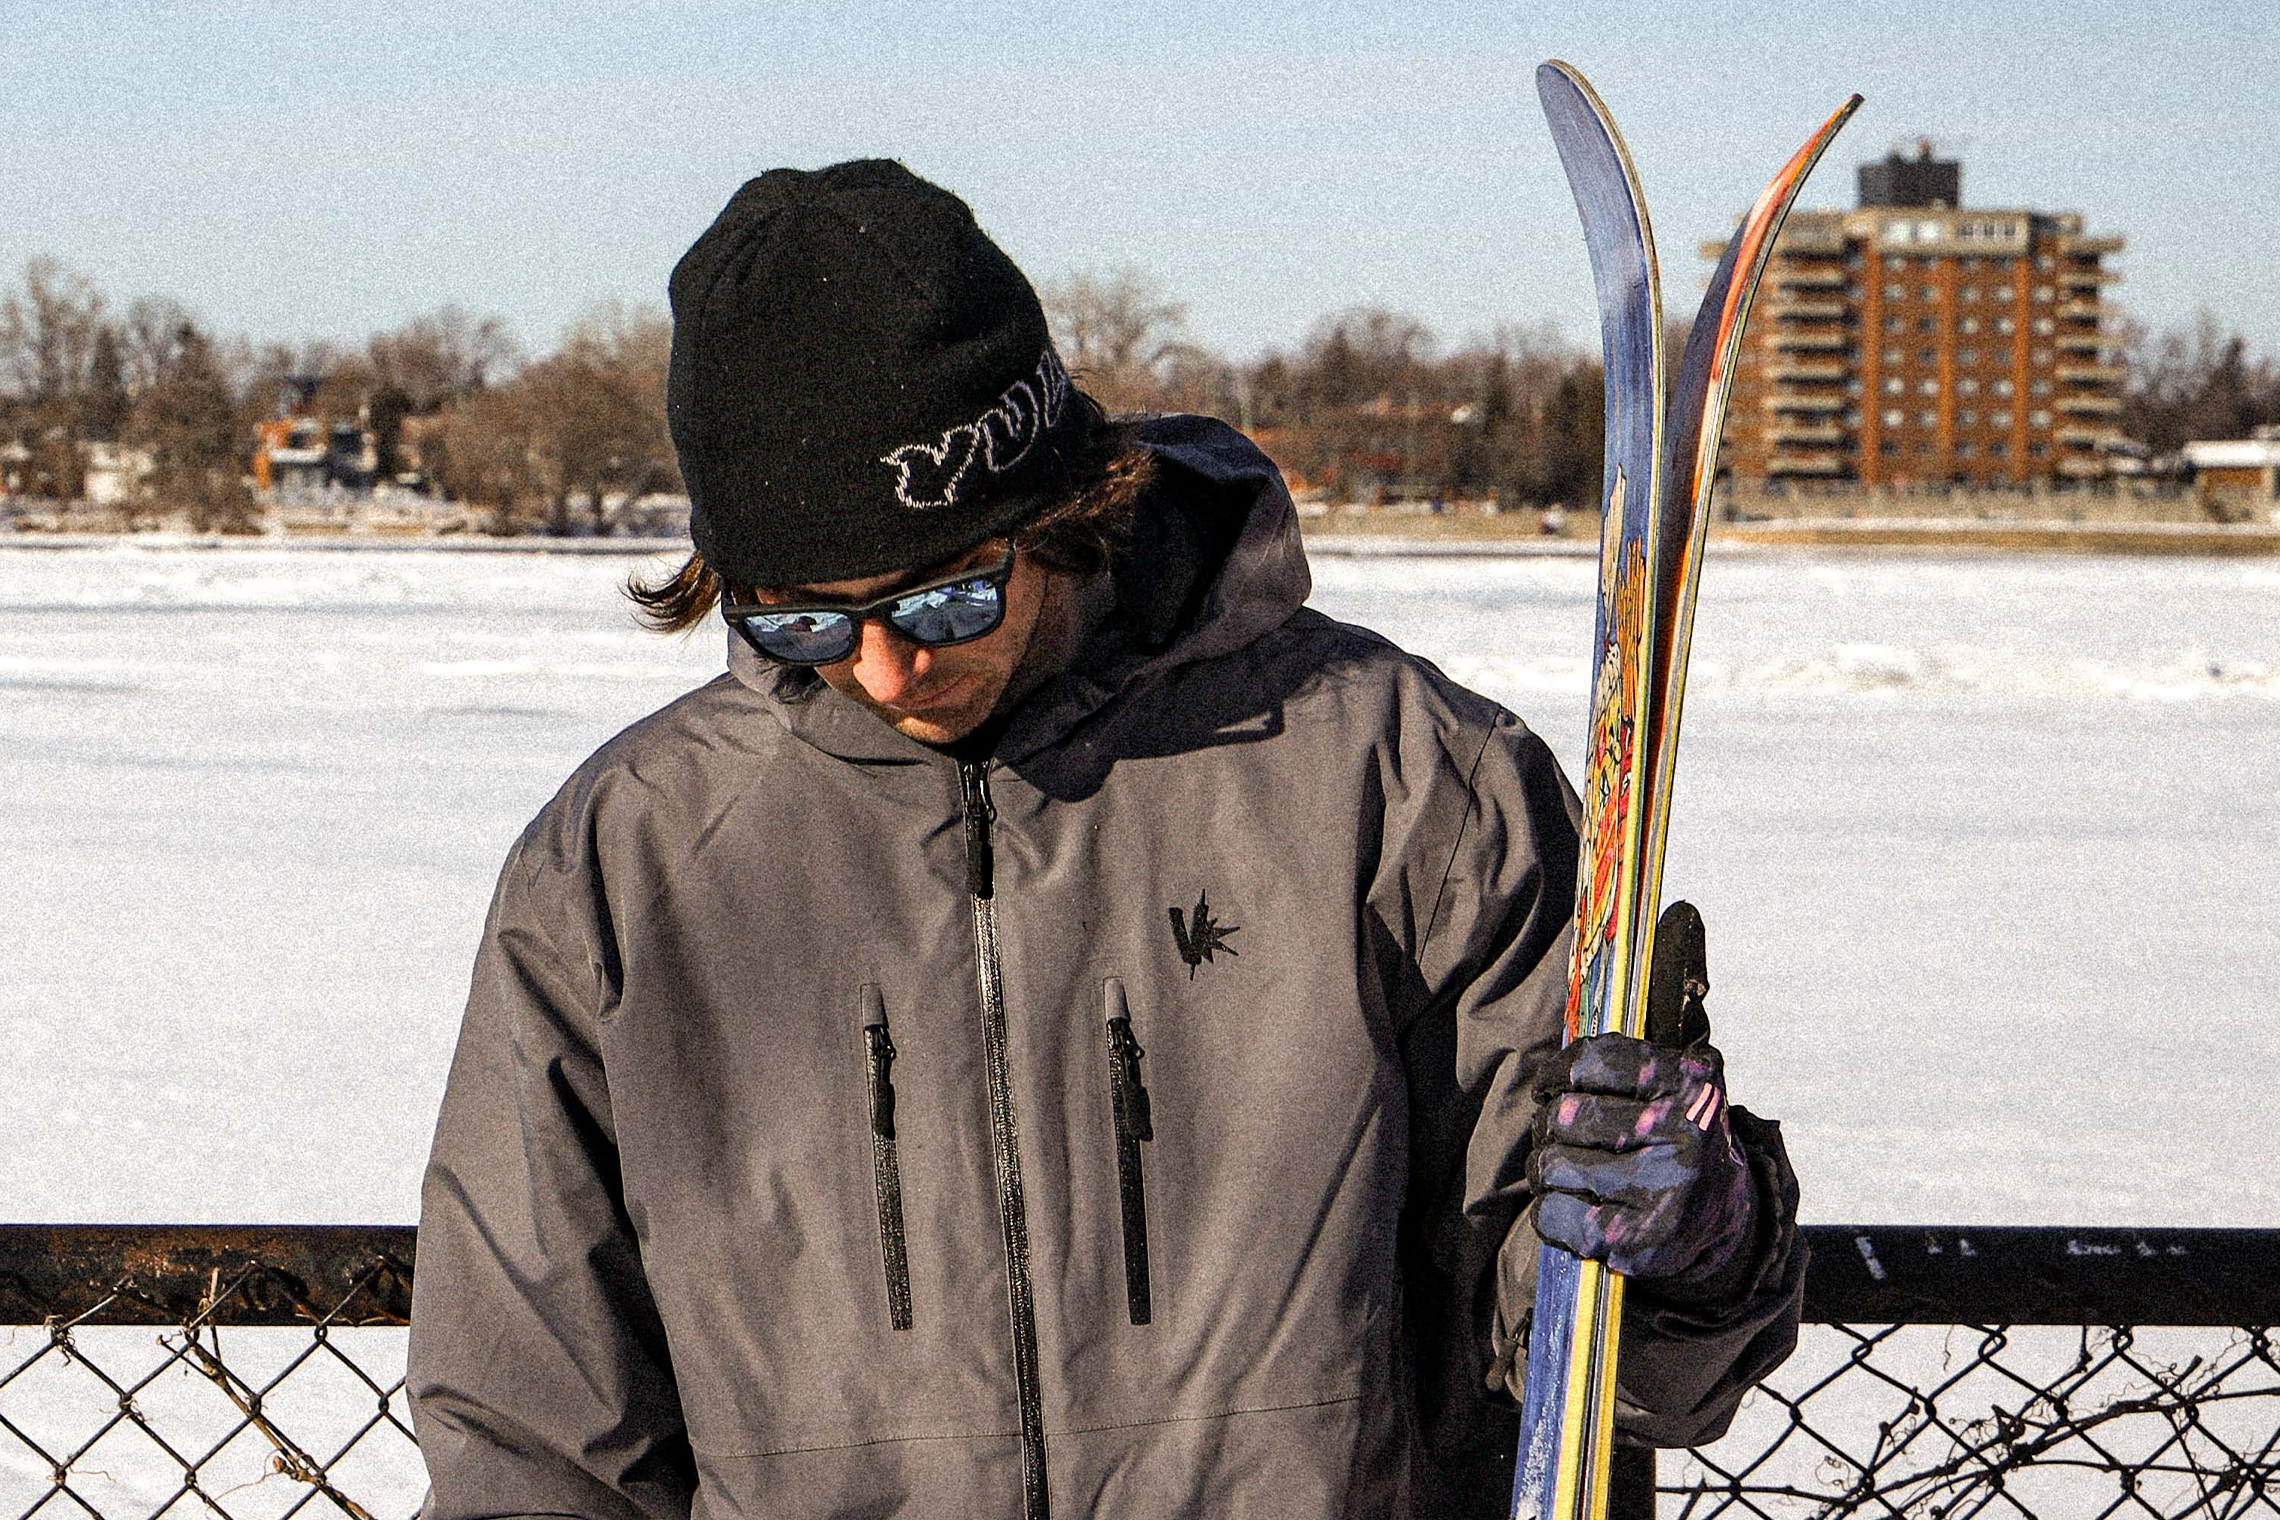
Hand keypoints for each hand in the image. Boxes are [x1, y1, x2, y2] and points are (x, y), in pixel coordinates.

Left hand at [1527, 902, 1755, 1300]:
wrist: (1722, 1223)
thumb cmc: (1680, 1129)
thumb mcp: (1681, 1069)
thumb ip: (1671, 999)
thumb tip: (1684, 911)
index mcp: (1687, 1082)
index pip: (1592, 1060)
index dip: (1559, 1072)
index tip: (1555, 1083)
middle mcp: (1681, 1136)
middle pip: (1562, 1117)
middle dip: (1552, 1126)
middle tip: (1564, 1134)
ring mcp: (1662, 1195)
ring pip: (1552, 1166)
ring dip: (1549, 1170)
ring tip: (1572, 1171)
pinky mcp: (1639, 1246)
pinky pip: (1555, 1218)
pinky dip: (1552, 1215)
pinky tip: (1577, 1211)